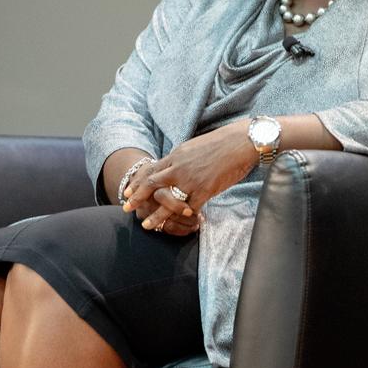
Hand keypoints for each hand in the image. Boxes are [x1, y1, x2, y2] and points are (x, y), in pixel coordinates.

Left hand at [122, 121, 254, 230]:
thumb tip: (173, 165)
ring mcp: (191, 180)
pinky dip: (187, 217)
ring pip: (167, 201)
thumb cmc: (221, 142)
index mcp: (176, 155)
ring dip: (156, 215)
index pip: (151, 170)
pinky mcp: (205, 189)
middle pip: (152, 185)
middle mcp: (179, 168)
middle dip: (137, 198)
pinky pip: (191, 208)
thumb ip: (181, 158)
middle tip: (127, 207)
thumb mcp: (193, 146)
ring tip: (147, 225)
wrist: (240, 142)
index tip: (128, 192)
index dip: (138, 183)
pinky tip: (185, 223)